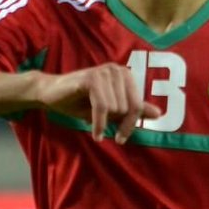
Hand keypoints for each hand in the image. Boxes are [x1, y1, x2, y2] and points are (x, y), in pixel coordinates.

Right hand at [34, 64, 162, 143]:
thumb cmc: (80, 101)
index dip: (130, 125)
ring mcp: (105, 72)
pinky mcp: (92, 78)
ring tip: (91, 118)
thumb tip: (159, 114)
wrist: (50, 93)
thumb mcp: (110, 108)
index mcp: (125, 75)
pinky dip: (99, 124)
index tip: (121, 139)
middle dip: (115, 123)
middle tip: (100, 126)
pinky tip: (95, 133)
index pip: (138, 105)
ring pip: (116, 109)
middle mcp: (118, 70)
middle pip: (128, 108)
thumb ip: (132, 109)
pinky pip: (103, 107)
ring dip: (103, 121)